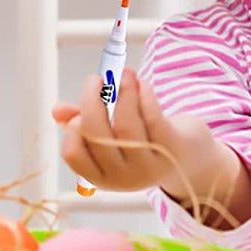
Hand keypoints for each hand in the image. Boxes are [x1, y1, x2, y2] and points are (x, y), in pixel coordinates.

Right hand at [53, 69, 250, 225]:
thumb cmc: (147, 145)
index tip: (78, 109)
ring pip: (126, 124)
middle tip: (96, 79)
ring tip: (123, 73)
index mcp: (103, 177)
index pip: (74, 155)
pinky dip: (144, 96)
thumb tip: (57, 110)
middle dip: (93, 102)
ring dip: (122, 92)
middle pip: (98, 136)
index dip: (71, 130)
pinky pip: (153, 117)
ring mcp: (148, 163)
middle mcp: (123, 176)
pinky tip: (142, 83)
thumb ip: (86, 126)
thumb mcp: (116, 142)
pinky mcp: (171, 146)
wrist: (193, 162)